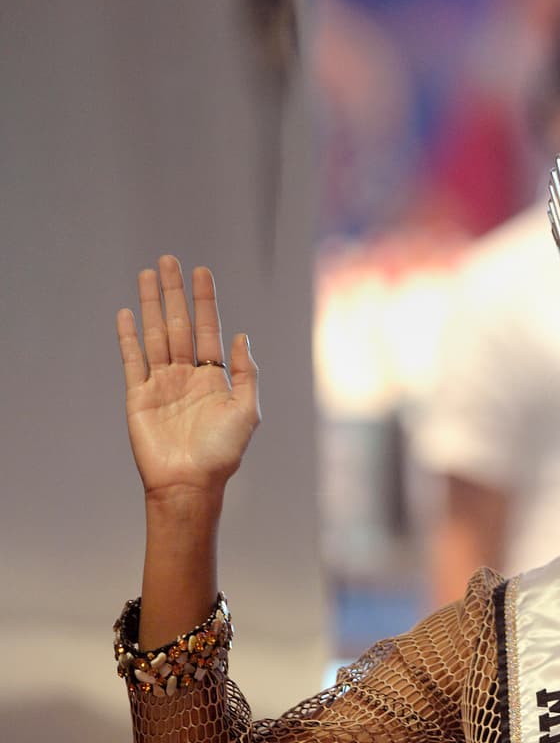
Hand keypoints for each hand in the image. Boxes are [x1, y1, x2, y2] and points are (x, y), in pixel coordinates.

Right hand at [116, 256, 259, 501]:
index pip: (208, 329)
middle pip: (179, 324)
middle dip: (175, 292)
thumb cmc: (223, 452)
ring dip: (152, 304)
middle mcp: (187, 375)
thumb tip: (242, 336)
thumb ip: (247, 373)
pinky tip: (128, 313)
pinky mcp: (138, 396)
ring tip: (148, 275)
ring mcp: (161, 384)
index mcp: (214, 377)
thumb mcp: (247, 410)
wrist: (190, 482)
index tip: (202, 272)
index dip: (205, 301)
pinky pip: (132, 360)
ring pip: (155, 334)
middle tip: (169, 260)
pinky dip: (129, 336)